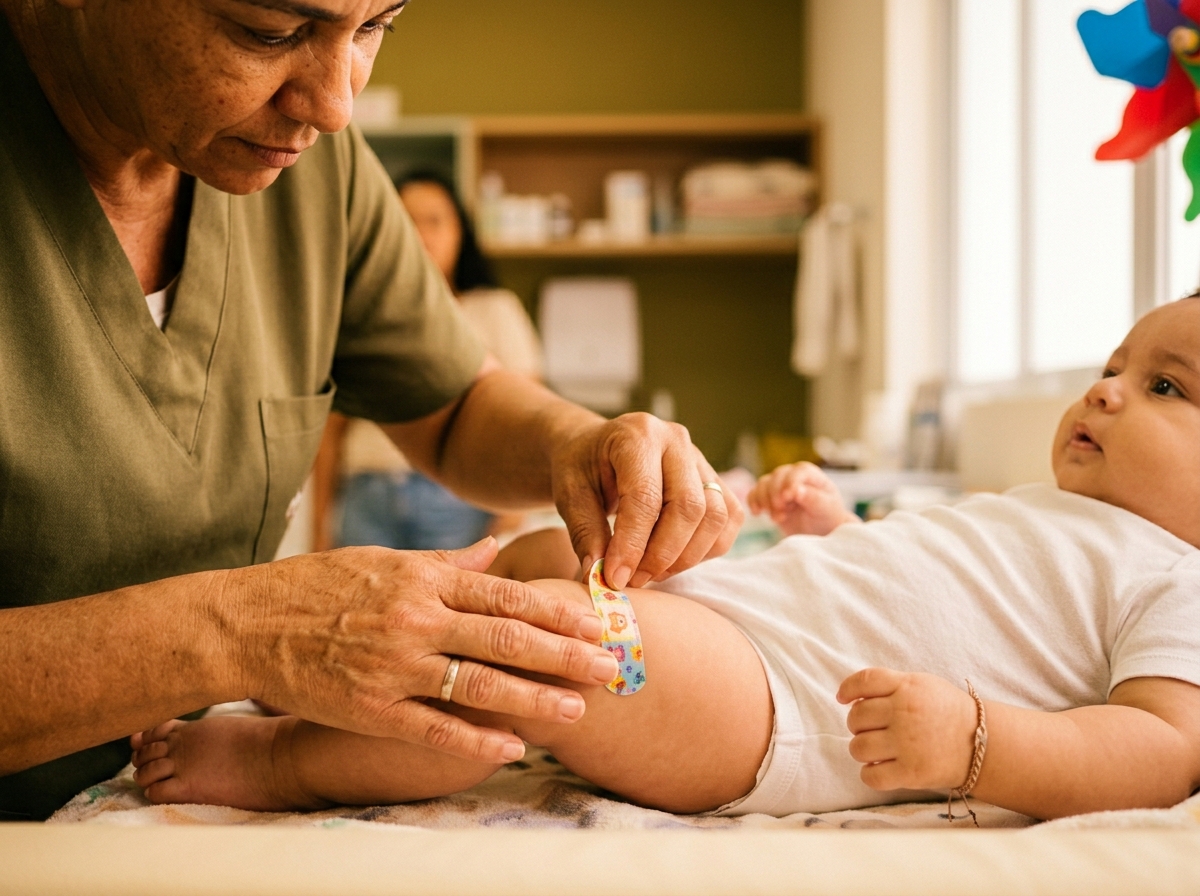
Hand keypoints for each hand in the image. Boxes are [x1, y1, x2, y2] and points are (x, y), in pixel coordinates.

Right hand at [231, 538, 618, 764]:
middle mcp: (415, 619)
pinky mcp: (369, 708)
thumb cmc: (316, 585)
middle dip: (565, 655)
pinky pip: (432, 728)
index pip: (505, 595)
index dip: (556, 611)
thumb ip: (447, 561)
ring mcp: (393, 666)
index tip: (597, 622)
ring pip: (478, 683)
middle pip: (506, 637)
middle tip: (610, 667)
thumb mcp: (383, 558)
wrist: (246, 622)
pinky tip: (512, 748)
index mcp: (422, 579)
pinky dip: (475, 740)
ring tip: (577, 710)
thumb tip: (497, 547)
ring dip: (533, 698)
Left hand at [549, 413, 743, 588]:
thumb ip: (585, 532)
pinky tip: (673, 560)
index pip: (645, 497)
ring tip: (650, 573)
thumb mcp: (569, 493)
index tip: (615, 577)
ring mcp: (701, 459)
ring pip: (715, 517)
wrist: (598, 450)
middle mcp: (677, 440)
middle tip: (634, 580)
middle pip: (688, 507)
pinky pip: (728, 520)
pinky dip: (706, 550)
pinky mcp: (715, 479)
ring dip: (686, 557)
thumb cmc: (582, 468)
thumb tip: (599, 573)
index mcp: (637, 435)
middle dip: (662, 555)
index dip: (633, 544)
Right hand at [746, 462, 855, 535]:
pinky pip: (754, 492)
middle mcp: (792, 475)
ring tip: (778, 519)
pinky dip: (754, 502)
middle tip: (782, 516)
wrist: (818, 531)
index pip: (798, 471)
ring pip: (763, 484)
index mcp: (811, 474)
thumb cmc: (827, 517)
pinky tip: (758, 513)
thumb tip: (796, 490)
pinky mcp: (768, 495)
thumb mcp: (825, 509)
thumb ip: (813, 498)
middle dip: (776, 496)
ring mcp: (779, 484)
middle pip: (777, 476)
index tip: (787, 498)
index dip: (790, 482)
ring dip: (766, 502)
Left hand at [837, 668, 978, 791]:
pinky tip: (880, 769)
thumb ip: (890, 685)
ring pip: (858, 748)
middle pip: (856, 717)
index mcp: (907, 688)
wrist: (982, 743)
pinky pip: (871, 776)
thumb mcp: (922, 685)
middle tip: (872, 729)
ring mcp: (907, 744)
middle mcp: (905, 713)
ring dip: (862, 750)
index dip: (847, 689)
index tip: (843, 699)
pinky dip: (870, 774)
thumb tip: (851, 695)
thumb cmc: (946, 711)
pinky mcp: (911, 772)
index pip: (864, 681)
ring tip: (877, 750)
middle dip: (858, 724)